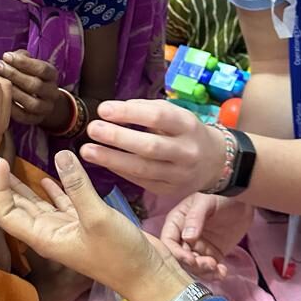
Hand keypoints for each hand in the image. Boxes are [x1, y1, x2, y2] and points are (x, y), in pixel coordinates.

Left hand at [0, 50, 61, 125]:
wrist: (40, 99)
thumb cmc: (29, 76)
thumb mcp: (29, 64)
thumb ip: (21, 58)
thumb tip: (9, 57)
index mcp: (52, 76)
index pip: (42, 69)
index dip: (23, 62)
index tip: (6, 56)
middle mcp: (52, 93)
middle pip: (35, 85)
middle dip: (14, 75)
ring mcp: (45, 108)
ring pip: (32, 103)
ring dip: (13, 92)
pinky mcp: (36, 119)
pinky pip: (24, 116)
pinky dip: (12, 108)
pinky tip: (1, 98)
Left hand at [0, 149, 192, 300]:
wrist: (148, 276)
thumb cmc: (121, 255)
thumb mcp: (97, 218)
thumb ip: (77, 186)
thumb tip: (61, 155)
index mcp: (44, 237)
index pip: (8, 213)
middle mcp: (50, 234)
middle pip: (15, 207)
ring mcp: (67, 229)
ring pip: (37, 203)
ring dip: (21, 185)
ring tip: (4, 165)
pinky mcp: (84, 224)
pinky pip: (61, 204)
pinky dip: (53, 190)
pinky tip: (48, 176)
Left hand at [81, 99, 226, 195]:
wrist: (214, 162)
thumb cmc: (185, 132)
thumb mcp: (175, 114)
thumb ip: (147, 109)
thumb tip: (115, 109)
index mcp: (188, 126)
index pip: (158, 117)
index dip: (129, 113)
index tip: (103, 109)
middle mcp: (186, 151)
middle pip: (149, 146)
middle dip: (118, 138)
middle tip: (92, 129)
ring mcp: (178, 174)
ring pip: (142, 168)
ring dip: (111, 159)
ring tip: (87, 150)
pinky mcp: (169, 190)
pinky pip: (140, 181)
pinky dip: (118, 170)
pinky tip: (101, 161)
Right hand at [161, 194, 253, 279]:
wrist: (243, 200)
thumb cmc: (220, 195)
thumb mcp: (205, 201)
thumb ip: (195, 218)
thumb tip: (187, 238)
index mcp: (177, 222)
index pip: (168, 242)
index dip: (176, 253)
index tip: (190, 259)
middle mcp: (184, 237)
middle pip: (180, 258)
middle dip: (192, 265)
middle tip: (208, 264)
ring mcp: (198, 247)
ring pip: (194, 267)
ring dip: (204, 271)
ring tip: (217, 267)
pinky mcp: (212, 254)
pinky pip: (210, 269)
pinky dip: (215, 274)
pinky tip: (223, 272)